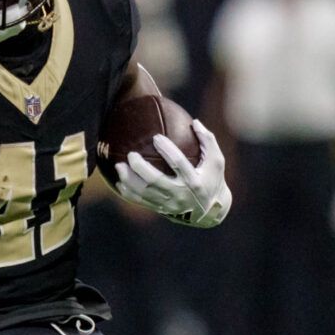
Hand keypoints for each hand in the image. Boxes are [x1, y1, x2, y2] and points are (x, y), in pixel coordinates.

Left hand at [114, 120, 231, 226]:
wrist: (208, 212)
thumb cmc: (212, 179)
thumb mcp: (216, 161)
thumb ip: (207, 141)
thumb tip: (194, 122)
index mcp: (193, 181)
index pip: (179, 164)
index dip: (168, 150)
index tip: (156, 137)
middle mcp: (180, 194)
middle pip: (156, 181)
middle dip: (141, 168)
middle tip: (130, 154)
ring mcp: (168, 204)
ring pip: (144, 193)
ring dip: (129, 180)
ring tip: (118, 166)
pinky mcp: (160, 210)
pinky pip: (141, 202)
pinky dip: (128, 193)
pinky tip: (119, 182)